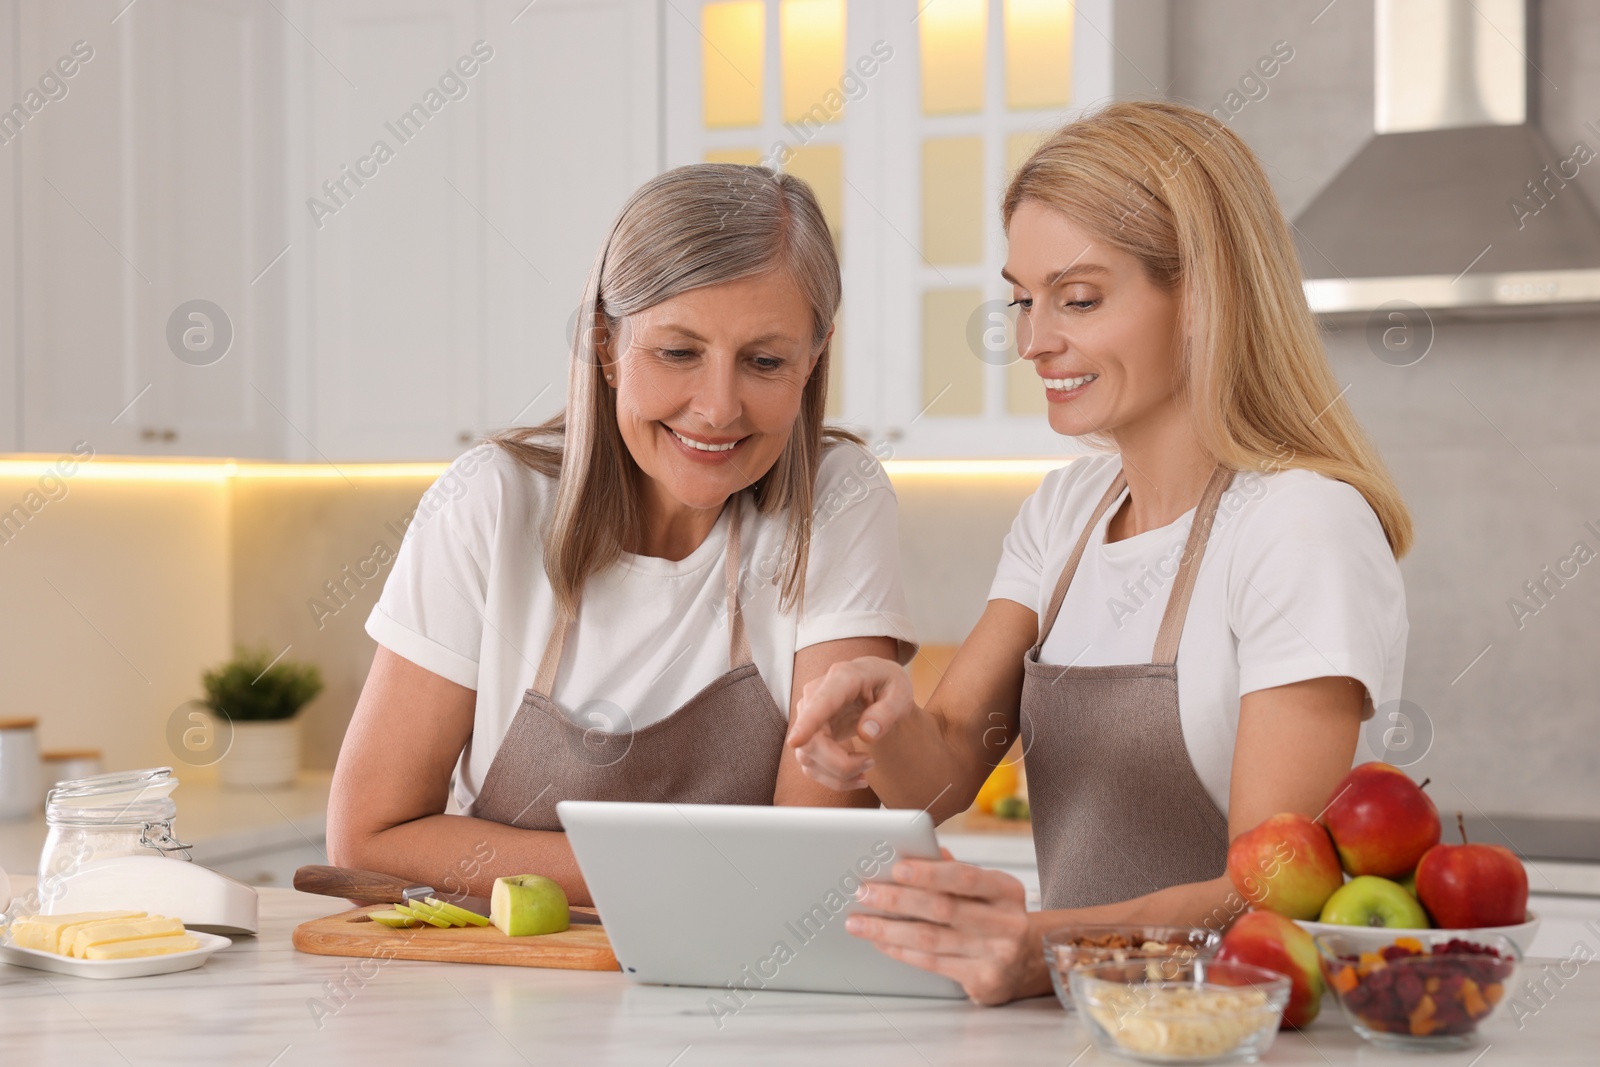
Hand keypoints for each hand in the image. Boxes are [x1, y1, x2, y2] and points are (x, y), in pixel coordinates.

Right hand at [786, 656, 913, 790]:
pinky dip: (833, 777)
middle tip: (871, 763)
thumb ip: (887, 711)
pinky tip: (855, 775)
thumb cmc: (887, 685)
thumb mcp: (901, 693)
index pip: (819, 702)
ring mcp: (807, 715)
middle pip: (811, 739)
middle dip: (840, 764)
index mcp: (842, 678)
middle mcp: (816, 694)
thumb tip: (866, 733)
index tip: (796, 741)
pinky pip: (811, 764)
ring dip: (838, 774)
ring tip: (867, 770)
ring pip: (807, 756)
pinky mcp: (808, 733)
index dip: (806, 722)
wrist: (875, 684)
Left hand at [843, 851, 1044, 1005]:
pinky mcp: (982, 981)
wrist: (1030, 961)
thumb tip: (918, 850)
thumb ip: (954, 870)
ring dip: (888, 930)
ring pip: (930, 939)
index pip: (964, 877)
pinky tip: (880, 942)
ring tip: (858, 922)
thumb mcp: (987, 888)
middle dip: (897, 899)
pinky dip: (900, 951)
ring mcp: (996, 955)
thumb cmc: (995, 914)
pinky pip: (931, 963)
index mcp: (1007, 890)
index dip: (929, 872)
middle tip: (863, 892)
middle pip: (942, 909)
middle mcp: (1006, 923)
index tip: (895, 867)